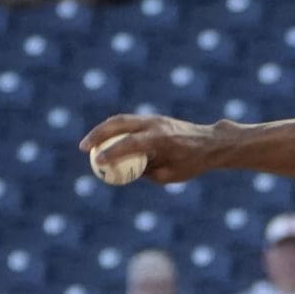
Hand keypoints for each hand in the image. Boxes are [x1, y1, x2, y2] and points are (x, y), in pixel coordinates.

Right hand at [77, 113, 228, 184]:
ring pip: (121, 119)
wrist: (210, 142)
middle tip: (83, 148)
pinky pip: (128, 121)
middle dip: (98, 134)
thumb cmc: (192, 163)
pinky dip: (113, 128)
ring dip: (102, 129)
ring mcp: (153, 119)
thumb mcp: (170, 175)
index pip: (131, 144)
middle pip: (119, 124)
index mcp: (162, 140)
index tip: (98, 161)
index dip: (112, 152)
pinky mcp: (152, 118)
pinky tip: (103, 140)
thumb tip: (126, 171)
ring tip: (88, 143)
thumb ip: (147, 172)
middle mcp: (155, 125)